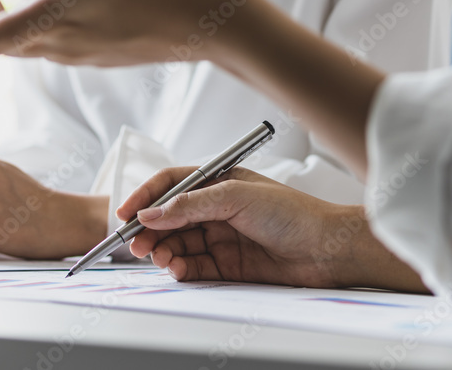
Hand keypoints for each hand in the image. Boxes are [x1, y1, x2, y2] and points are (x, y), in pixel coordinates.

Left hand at [0, 0, 382, 177]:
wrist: (218, 22)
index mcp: (57, 22)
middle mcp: (69, 46)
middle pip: (12, 42)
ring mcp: (93, 54)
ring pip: (40, 43)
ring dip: (20, 21)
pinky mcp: (114, 54)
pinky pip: (67, 44)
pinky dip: (51, 25)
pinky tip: (68, 1)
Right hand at [122, 167, 427, 292]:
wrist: (327, 249)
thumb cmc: (294, 213)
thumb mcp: (237, 196)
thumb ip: (191, 204)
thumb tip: (153, 211)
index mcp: (219, 182)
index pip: (172, 184)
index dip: (146, 196)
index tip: (125, 213)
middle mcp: (218, 209)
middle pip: (170, 218)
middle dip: (150, 230)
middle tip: (137, 244)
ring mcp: (222, 237)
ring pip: (179, 244)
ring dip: (164, 251)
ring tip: (162, 258)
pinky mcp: (228, 265)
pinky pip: (194, 267)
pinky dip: (181, 269)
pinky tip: (178, 269)